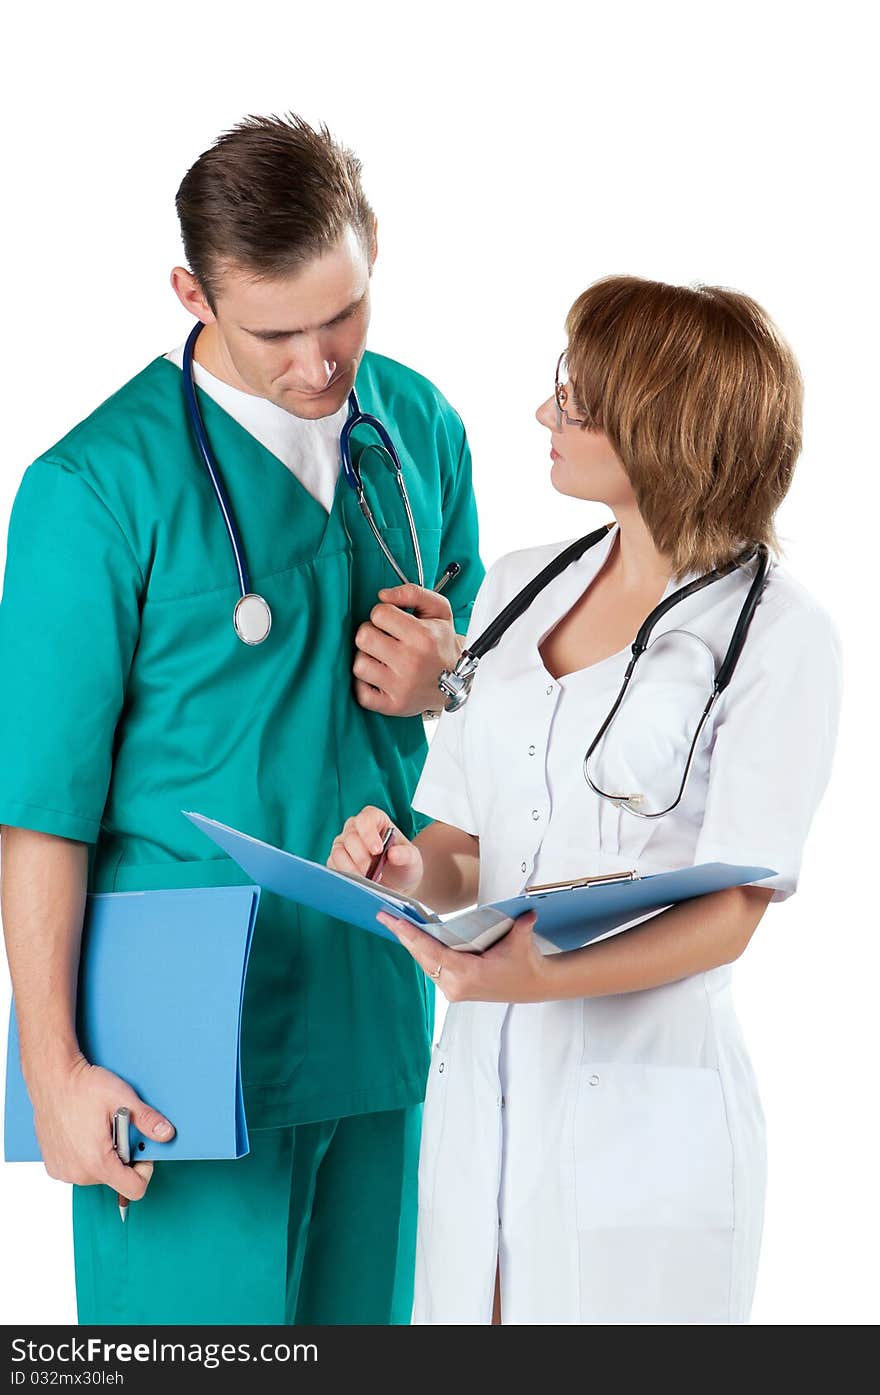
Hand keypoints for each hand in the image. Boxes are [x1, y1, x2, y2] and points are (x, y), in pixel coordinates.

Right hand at [27, 1053, 175, 1200]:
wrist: (52, 1079)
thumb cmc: (82, 1087)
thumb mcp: (123, 1098)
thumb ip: (147, 1119)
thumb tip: (166, 1133)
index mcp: (97, 1162)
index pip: (133, 1189)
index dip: (144, 1170)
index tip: (141, 1151)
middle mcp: (77, 1173)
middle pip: (115, 1179)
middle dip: (121, 1155)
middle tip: (115, 1128)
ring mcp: (63, 1171)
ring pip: (97, 1174)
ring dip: (103, 1155)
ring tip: (97, 1129)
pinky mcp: (54, 1166)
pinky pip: (79, 1170)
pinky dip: (85, 1156)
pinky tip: (83, 1134)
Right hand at [328, 805, 422, 895]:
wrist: (397, 884)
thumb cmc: (403, 865)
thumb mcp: (412, 859)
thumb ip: (406, 854)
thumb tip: (393, 854)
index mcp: (376, 820)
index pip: (366, 818)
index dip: (369, 833)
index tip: (378, 850)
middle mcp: (356, 828)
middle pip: (350, 836)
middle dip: (362, 857)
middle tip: (373, 872)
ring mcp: (344, 844)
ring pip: (338, 851)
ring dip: (352, 868)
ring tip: (367, 879)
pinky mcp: (336, 860)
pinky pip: (333, 864)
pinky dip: (345, 874)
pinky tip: (357, 882)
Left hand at [352, 584, 462, 716]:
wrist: (458, 682)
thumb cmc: (442, 644)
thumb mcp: (439, 611)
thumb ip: (413, 592)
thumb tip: (382, 595)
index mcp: (423, 636)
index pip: (379, 614)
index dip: (383, 614)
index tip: (392, 623)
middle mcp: (411, 662)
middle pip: (363, 637)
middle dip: (370, 634)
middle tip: (383, 639)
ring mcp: (401, 687)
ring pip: (359, 665)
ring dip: (367, 659)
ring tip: (381, 659)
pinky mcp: (393, 705)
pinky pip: (361, 694)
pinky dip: (365, 686)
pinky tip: (379, 678)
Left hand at [376, 909, 552, 1002]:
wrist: (532, 986)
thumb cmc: (525, 965)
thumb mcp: (522, 942)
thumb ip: (522, 926)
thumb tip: (527, 912)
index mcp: (469, 975)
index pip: (433, 953)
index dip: (413, 937)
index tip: (396, 923)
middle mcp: (456, 986)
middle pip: (423, 957)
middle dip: (403, 936)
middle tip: (384, 916)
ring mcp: (453, 989)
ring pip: (425, 963)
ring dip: (410, 943)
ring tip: (392, 922)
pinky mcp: (453, 988)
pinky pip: (431, 966)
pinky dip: (421, 950)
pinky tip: (411, 936)